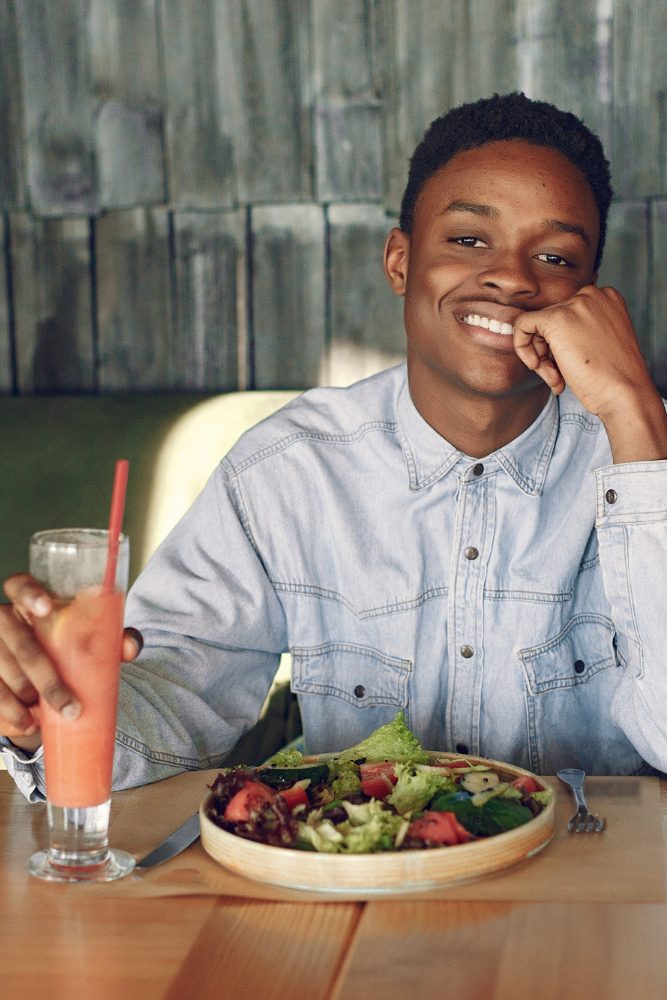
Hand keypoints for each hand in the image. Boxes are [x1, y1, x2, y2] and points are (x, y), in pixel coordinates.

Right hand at [0, 574, 142, 750]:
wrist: (34, 682)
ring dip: (24, 698)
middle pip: (21, 643)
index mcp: (29, 603)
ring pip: (3, 671)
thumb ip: (111, 640)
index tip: (46, 608)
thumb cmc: (63, 651)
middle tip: (71, 708)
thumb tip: (130, 646)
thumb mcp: (85, 642)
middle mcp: (4, 619)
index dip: (30, 593)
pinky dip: (10, 714)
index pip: (20, 585)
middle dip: (47, 679)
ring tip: (44, 716)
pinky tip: (26, 723)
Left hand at [513, 285, 666, 461]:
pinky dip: (522, 347)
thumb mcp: (598, 343)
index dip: (561, 343)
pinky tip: (537, 367)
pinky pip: (522, 324)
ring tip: (557, 380)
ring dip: (541, 358)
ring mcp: (575, 304)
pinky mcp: (556, 319)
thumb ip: (577, 332)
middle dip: (549, 352)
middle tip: (559, 377)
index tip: (569, 365)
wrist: (625, 393)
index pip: (567, 314)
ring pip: (536, 325)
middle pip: (550, 320)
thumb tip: (541, 336)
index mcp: (606, 298)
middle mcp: (592, 294)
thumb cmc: (613, 378)